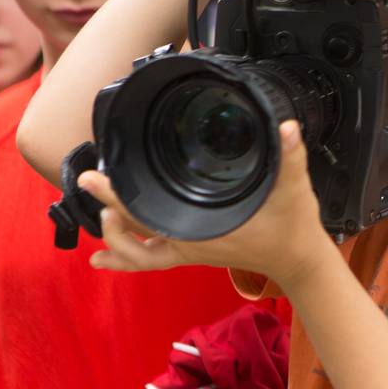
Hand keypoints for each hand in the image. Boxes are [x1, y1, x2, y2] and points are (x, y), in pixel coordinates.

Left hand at [81, 120, 332, 289]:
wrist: (299, 260)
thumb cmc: (293, 227)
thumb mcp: (293, 189)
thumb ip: (290, 156)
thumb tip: (286, 128)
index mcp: (203, 229)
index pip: (150, 214)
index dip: (120, 198)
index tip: (98, 178)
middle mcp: (190, 242)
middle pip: (135, 231)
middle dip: (108, 206)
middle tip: (87, 180)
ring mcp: (190, 249)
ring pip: (139, 253)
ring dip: (114, 238)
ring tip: (99, 216)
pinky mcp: (195, 251)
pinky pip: (152, 259)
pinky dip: (127, 258)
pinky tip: (104, 259)